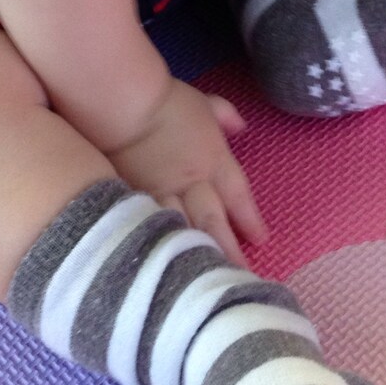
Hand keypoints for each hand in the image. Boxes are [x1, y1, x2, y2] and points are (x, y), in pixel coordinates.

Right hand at [103, 78, 267, 267]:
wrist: (124, 107)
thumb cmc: (166, 102)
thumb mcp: (203, 103)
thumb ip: (225, 115)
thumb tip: (241, 126)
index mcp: (213, 159)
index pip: (238, 195)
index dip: (250, 219)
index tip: (261, 240)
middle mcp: (193, 183)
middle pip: (215, 222)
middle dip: (229, 251)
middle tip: (241, 278)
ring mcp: (164, 196)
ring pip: (186, 232)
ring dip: (198, 255)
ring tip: (207, 282)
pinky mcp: (137, 202)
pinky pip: (154, 230)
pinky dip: (164, 247)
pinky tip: (168, 265)